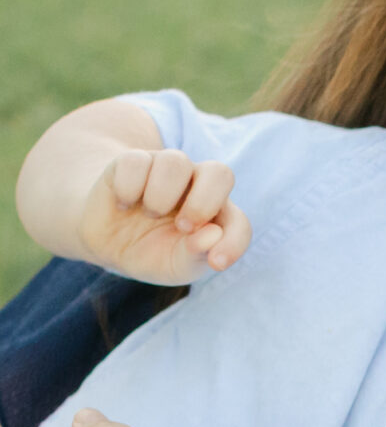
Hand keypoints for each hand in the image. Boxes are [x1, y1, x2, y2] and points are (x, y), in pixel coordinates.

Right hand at [76, 145, 249, 285]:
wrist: (107, 242)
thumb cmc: (151, 253)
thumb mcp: (173, 265)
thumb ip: (195, 254)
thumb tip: (211, 235)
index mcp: (215, 214)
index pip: (238, 222)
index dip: (234, 241)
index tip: (215, 264)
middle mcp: (196, 186)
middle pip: (220, 172)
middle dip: (204, 203)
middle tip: (183, 227)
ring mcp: (165, 170)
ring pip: (175, 161)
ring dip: (161, 194)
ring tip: (150, 214)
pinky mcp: (132, 161)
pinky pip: (135, 161)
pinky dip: (129, 187)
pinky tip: (123, 204)